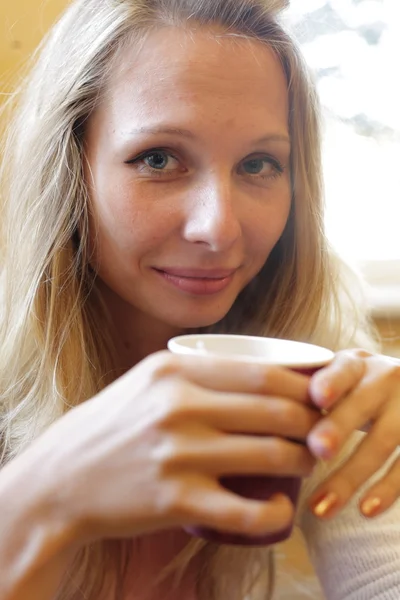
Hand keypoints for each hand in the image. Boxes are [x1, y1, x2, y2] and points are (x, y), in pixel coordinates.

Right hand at [33, 351, 318, 544]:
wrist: (61, 479)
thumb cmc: (113, 426)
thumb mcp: (148, 380)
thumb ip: (198, 371)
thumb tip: (260, 371)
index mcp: (175, 372)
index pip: (263, 372)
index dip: (304, 388)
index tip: (317, 399)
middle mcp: (178, 406)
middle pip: (275, 410)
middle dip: (313, 424)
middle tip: (320, 433)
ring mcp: (177, 454)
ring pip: (270, 455)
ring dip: (303, 462)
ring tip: (307, 464)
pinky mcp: (174, 500)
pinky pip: (246, 510)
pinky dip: (276, 511)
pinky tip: (282, 507)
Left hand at [306, 349, 399, 518]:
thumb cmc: (356, 388)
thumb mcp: (340, 377)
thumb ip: (310, 388)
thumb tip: (256, 415)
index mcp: (356, 364)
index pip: (343, 370)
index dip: (331, 382)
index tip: (316, 397)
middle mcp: (385, 380)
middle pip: (360, 406)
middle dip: (338, 428)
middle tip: (316, 450)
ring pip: (382, 442)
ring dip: (351, 476)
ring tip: (321, 507)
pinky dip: (388, 490)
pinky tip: (366, 510)